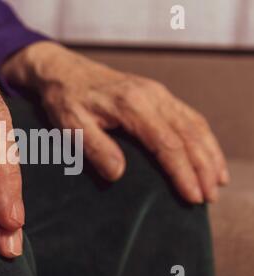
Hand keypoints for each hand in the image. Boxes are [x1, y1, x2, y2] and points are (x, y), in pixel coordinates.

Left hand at [2, 41, 228, 202]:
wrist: (64, 71)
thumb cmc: (65, 100)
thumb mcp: (70, 125)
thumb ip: (95, 147)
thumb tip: (119, 173)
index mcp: (131, 105)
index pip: (167, 144)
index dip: (182, 172)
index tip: (192, 197)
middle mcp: (152, 95)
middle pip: (188, 135)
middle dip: (203, 168)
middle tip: (209, 198)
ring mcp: (157, 93)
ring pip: (195, 124)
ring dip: (210, 153)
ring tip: (217, 182)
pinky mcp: (158, 94)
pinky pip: (189, 115)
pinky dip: (203, 137)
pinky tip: (208, 153)